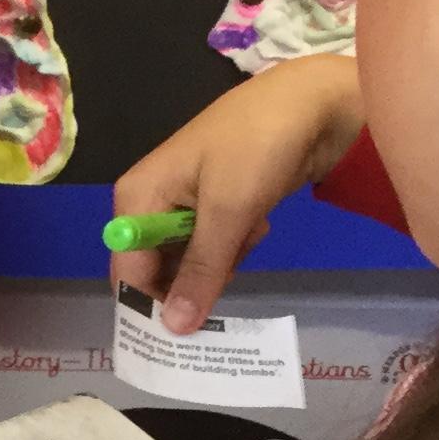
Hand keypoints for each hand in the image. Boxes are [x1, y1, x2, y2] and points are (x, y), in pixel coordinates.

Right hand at [110, 53, 362, 332]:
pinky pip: (213, 245)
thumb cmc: (256, 147)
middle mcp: (149, 204)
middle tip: (233, 267)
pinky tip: (257, 219)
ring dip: (223, 258)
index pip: (128, 274)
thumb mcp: (228, 212)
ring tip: (249, 229)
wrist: (310, 103)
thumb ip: (200, 272)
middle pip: (156, 271)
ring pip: (190, 262)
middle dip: (196, 278)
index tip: (188, 336)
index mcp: (136, 200)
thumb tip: (173, 329)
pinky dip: (236, 242)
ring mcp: (181, 204)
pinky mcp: (212, 204)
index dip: (151, 308)